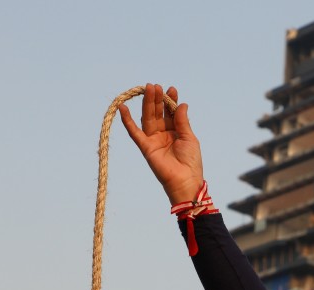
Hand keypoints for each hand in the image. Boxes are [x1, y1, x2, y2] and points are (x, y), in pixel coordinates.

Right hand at [119, 84, 202, 203]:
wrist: (184, 180)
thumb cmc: (190, 161)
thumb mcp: (189, 137)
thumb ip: (182, 121)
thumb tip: (182, 104)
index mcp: (176, 132)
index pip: (171, 113)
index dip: (171, 101)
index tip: (172, 89)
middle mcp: (163, 134)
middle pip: (158, 113)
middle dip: (157, 99)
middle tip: (156, 86)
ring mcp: (153, 139)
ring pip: (148, 118)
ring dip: (147, 103)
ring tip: (148, 88)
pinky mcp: (145, 147)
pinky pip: (134, 132)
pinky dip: (127, 120)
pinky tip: (123, 107)